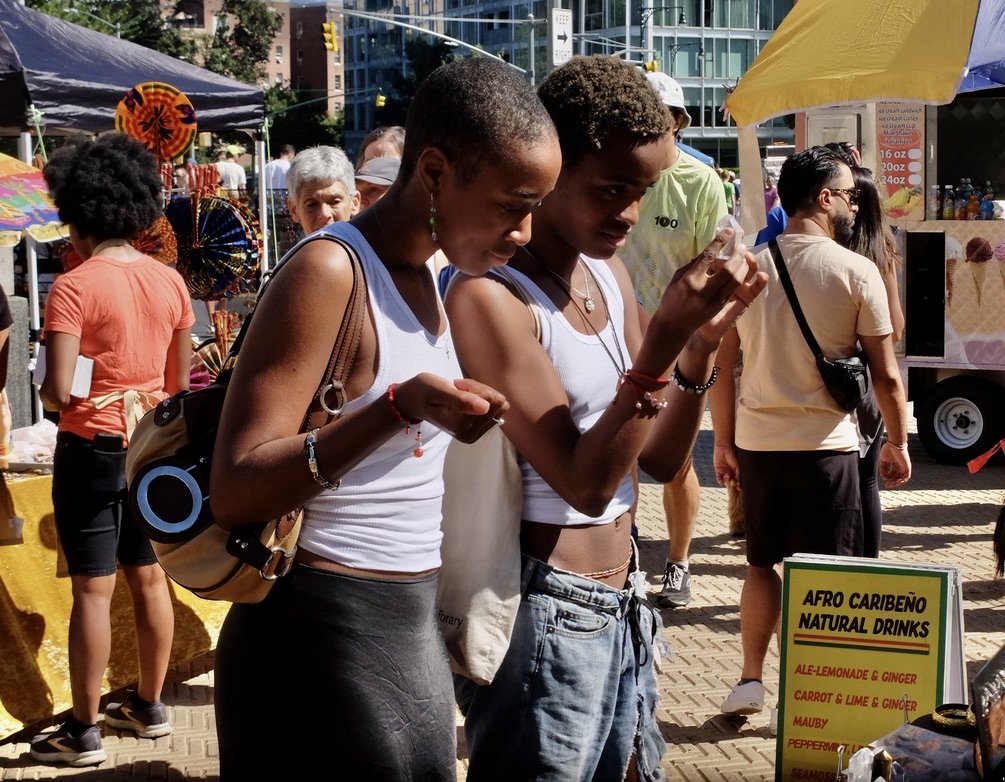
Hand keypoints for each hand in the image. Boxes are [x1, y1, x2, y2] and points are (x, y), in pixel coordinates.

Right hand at [392, 374, 508, 443]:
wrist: (415, 401)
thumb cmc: (424, 391)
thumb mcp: (438, 389)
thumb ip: (460, 399)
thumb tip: (484, 407)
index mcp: (460, 425)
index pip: (491, 400)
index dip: (475, 387)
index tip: (456, 386)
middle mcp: (469, 434)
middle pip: (497, 403)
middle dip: (479, 391)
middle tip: (458, 390)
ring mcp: (474, 434)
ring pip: (498, 406)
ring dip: (480, 394)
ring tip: (459, 394)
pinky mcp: (478, 431)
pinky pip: (495, 410)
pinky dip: (482, 400)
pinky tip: (465, 400)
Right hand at [656, 228, 767, 344]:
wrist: (674, 326)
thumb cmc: (671, 300)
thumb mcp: (677, 279)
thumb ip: (692, 265)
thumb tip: (707, 253)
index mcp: (691, 280)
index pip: (708, 257)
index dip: (720, 242)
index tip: (729, 232)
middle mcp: (704, 289)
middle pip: (729, 269)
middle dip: (738, 255)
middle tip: (741, 246)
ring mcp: (714, 299)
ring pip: (736, 280)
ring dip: (743, 266)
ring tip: (744, 256)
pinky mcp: (720, 306)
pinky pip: (733, 289)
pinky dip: (739, 277)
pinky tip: (740, 270)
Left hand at [713, 442, 739, 486]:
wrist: (724, 448)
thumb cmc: (733, 455)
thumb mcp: (738, 465)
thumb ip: (738, 474)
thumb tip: (739, 484)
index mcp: (737, 472)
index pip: (738, 481)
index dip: (739, 486)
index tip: (740, 489)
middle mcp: (731, 474)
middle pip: (732, 483)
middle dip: (733, 484)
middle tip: (733, 482)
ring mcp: (725, 473)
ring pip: (726, 482)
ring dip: (727, 481)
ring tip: (728, 475)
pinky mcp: (718, 471)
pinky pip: (719, 479)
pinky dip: (720, 481)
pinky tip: (722, 479)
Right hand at [879, 443, 911, 487]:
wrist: (894, 444)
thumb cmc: (888, 449)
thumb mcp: (883, 461)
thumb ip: (883, 469)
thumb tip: (883, 477)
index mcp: (894, 464)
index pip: (892, 474)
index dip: (888, 478)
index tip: (884, 479)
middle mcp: (900, 467)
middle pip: (897, 477)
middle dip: (892, 482)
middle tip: (887, 485)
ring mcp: (904, 467)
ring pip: (902, 478)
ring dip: (896, 483)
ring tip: (890, 484)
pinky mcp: (907, 467)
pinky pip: (906, 477)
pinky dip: (902, 481)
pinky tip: (897, 482)